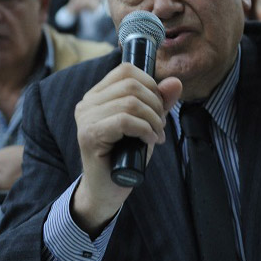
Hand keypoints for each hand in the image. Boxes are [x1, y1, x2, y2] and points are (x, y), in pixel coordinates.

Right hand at [73, 64, 181, 234]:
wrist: (108, 189)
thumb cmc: (126, 156)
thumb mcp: (147, 124)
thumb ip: (159, 102)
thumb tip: (175, 82)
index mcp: (97, 95)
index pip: (126, 70)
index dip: (150, 84)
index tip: (159, 107)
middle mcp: (87, 103)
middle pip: (131, 85)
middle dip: (155, 104)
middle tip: (160, 126)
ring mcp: (86, 119)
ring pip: (130, 102)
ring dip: (152, 119)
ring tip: (156, 135)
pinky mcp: (89, 135)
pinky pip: (124, 121)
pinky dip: (144, 129)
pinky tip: (149, 141)